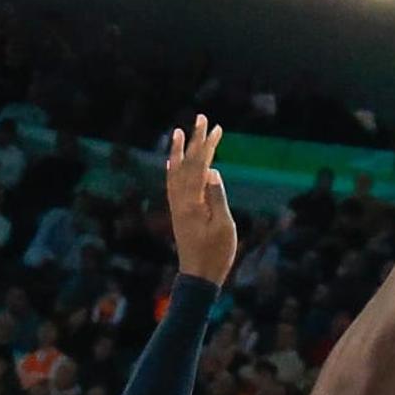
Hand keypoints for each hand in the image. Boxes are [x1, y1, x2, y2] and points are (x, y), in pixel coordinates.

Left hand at [167, 114, 237, 287]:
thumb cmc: (215, 254)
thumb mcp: (223, 226)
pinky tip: (171, 162)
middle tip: (201, 118)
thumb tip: (212, 172)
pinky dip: (172, 169)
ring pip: (176, 171)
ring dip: (178, 150)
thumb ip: (217, 198)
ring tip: (178, 131)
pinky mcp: (177, 213)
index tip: (215, 127)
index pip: (200, 165)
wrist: (198, 276)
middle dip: (195, 140)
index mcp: (193, 201)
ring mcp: (177, 206)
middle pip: (187, 163)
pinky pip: (172, 184)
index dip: (207, 145)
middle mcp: (180, 200)